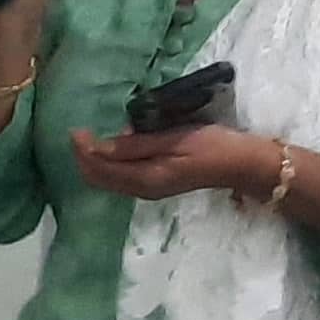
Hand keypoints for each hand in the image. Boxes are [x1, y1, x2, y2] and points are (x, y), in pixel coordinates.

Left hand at [67, 123, 278, 205]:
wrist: (243, 164)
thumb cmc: (212, 146)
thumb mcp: (172, 139)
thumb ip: (135, 144)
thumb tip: (99, 147)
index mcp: (145, 179)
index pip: (100, 169)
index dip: (83, 151)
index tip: (77, 130)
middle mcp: (142, 189)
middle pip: (99, 179)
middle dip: (83, 158)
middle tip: (80, 133)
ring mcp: (148, 189)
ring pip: (108, 179)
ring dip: (96, 161)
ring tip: (94, 137)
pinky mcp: (155, 184)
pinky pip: (122, 177)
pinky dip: (111, 163)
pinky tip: (116, 145)